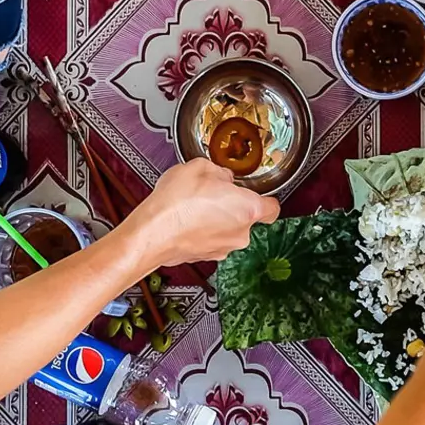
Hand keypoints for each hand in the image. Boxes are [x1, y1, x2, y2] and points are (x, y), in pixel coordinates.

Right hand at [120, 158, 277, 269]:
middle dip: (233, 206)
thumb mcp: (199, 167)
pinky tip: (187, 220)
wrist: (151, 234)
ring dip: (217, 220)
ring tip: (195, 207)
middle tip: (214, 194)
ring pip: (228, 230)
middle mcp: (240, 233)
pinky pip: (211, 240)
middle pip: (247, 218)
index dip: (266, 199)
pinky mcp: (205, 257)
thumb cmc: (175, 204)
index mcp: (248, 209)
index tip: (258, 193)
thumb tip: (222, 177)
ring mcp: (223, 249)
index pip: (272, 208)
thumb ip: (219, 172)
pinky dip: (203, 232)